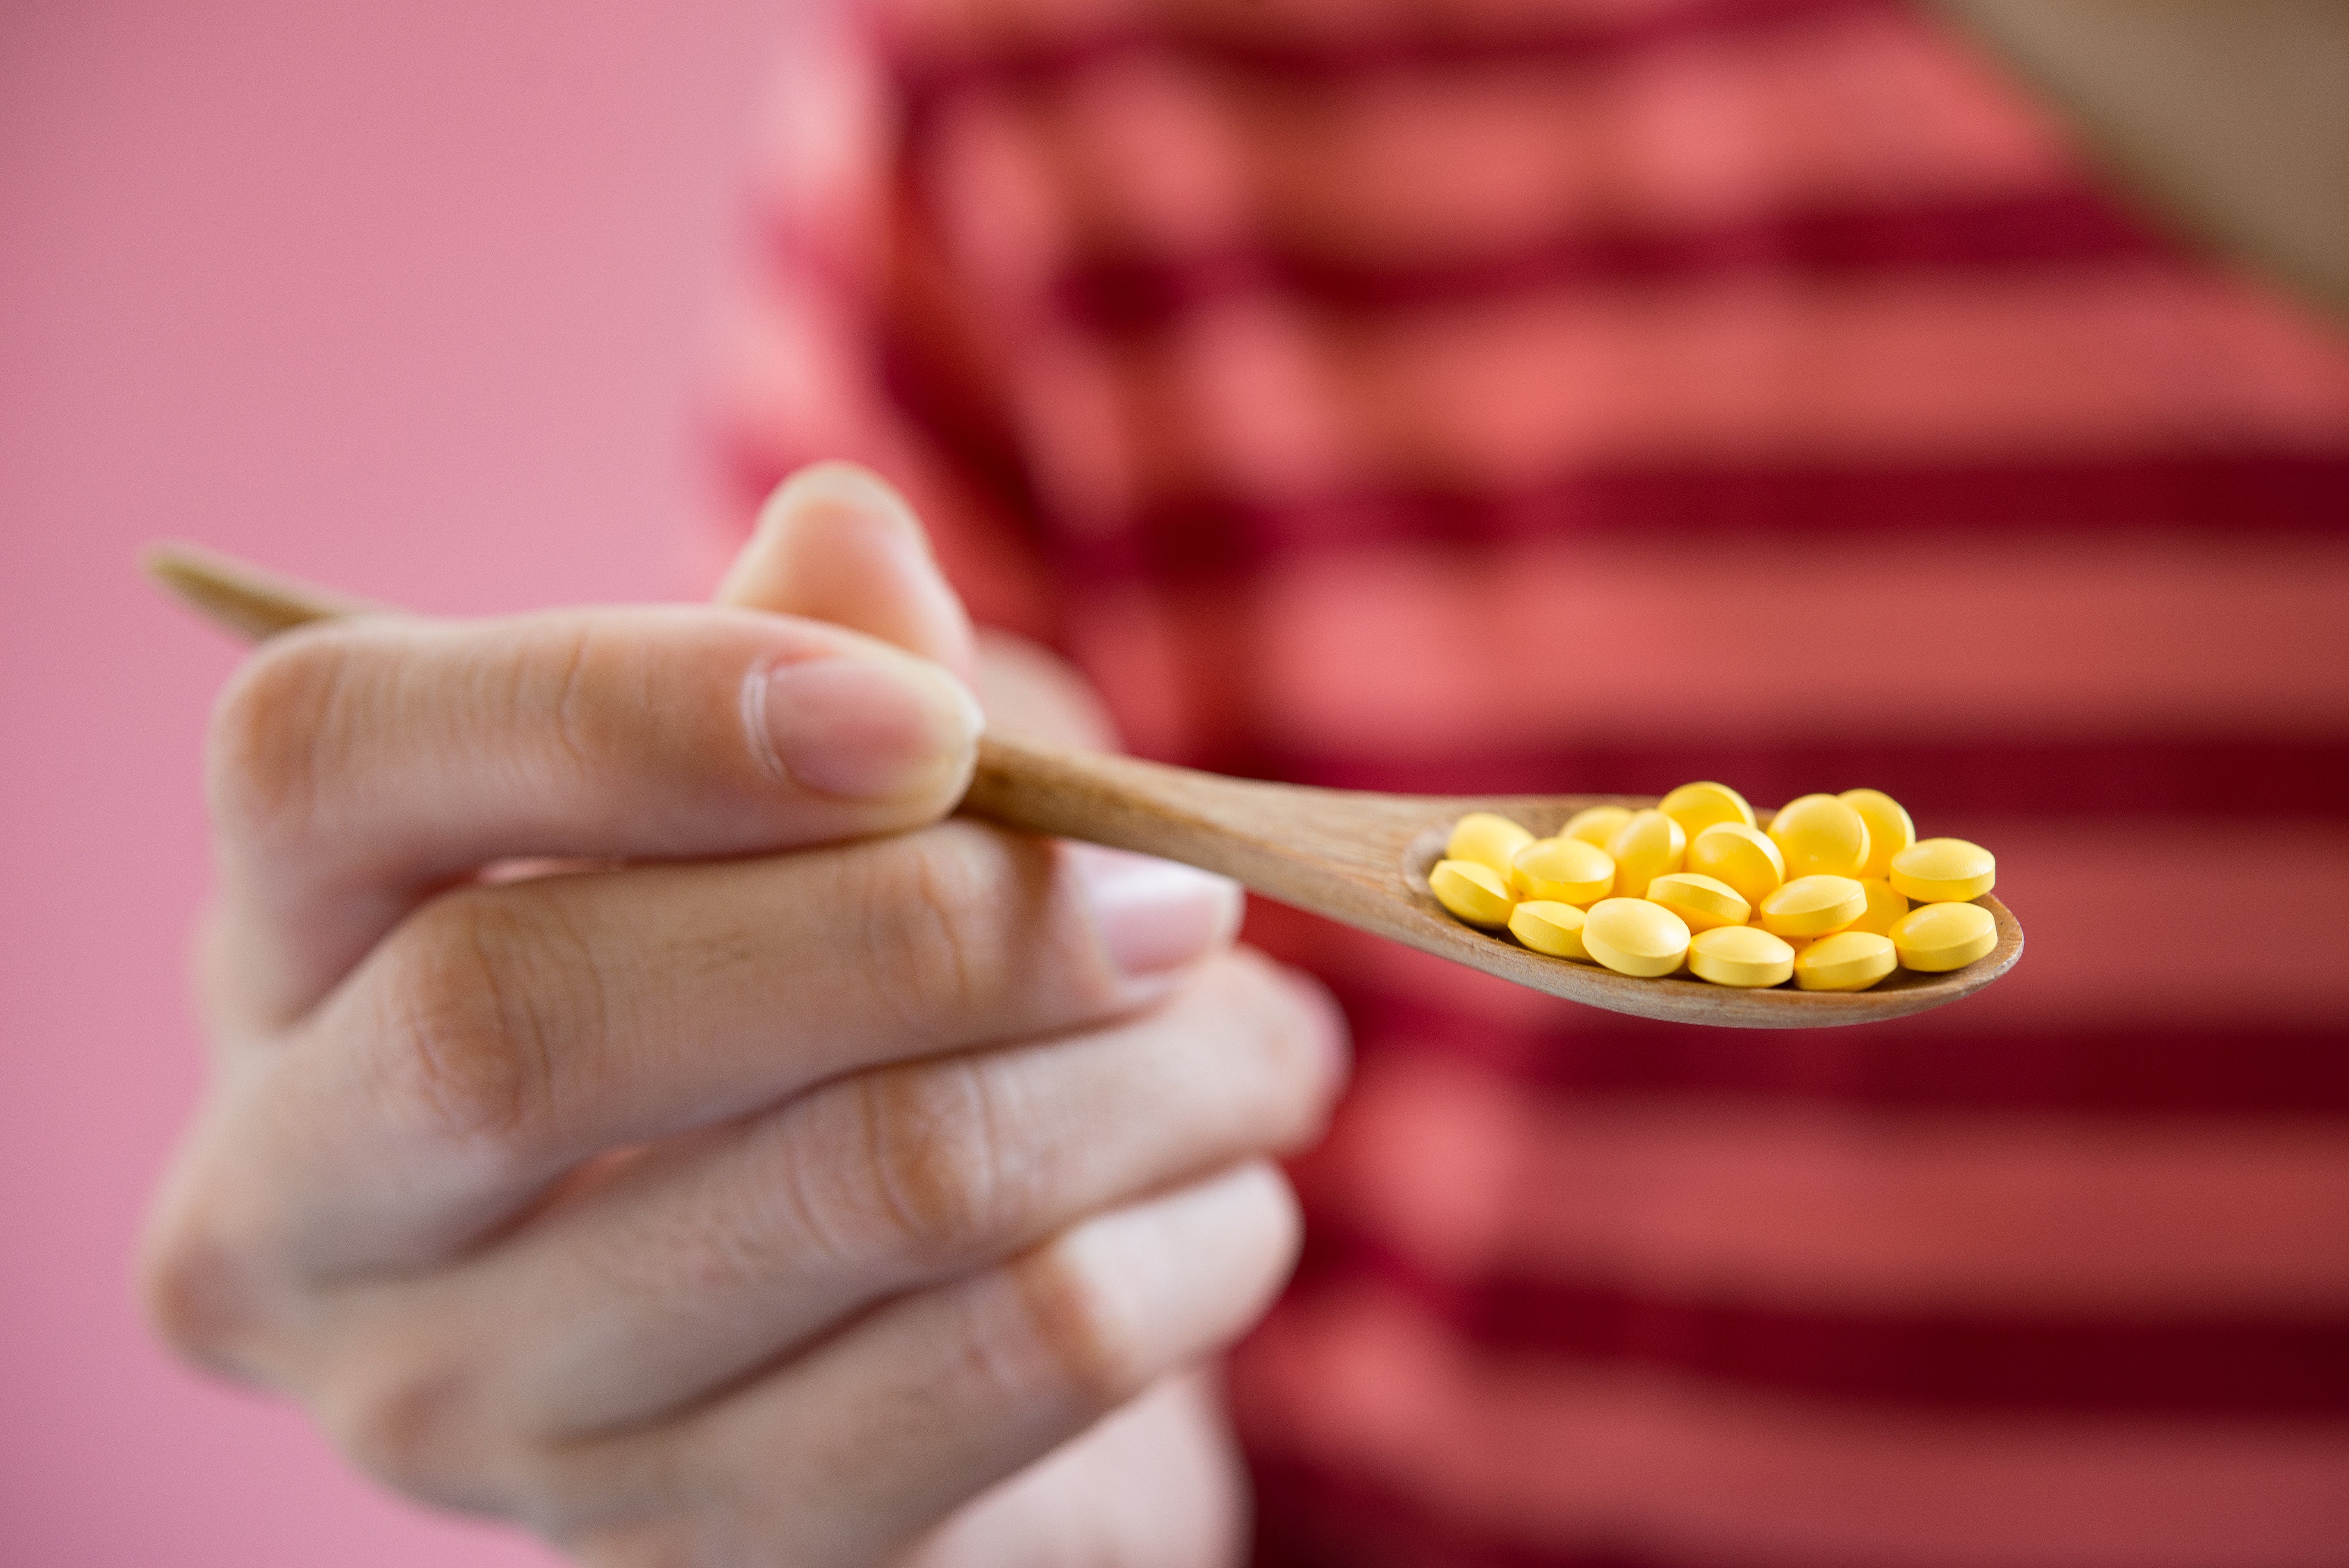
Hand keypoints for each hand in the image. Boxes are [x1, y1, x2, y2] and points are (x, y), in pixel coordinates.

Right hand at [138, 464, 1347, 1565]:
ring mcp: (478, 1421)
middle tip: (1181, 889)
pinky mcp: (701, 1560)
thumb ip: (814, 659)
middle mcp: (305, 1214)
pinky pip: (1018, 1357)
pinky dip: (1195, 1243)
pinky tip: (1229, 1193)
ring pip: (867, 1186)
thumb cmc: (830, 1001)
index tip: (930, 721)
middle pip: (547, 1014)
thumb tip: (848, 534)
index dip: (633, 704)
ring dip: (1151, 1080)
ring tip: (1256, 1035)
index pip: (333, 761)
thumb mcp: (814, 798)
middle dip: (941, 920)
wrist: (891, 1330)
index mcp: (292, 951)